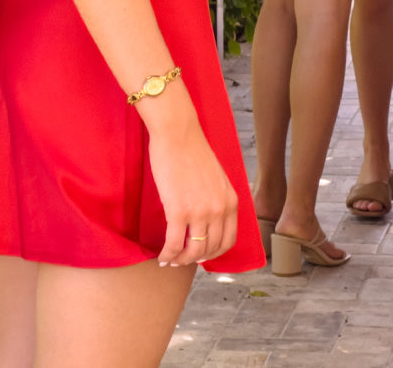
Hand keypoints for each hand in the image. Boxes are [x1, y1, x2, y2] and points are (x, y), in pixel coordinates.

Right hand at [148, 114, 237, 266]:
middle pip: (210, 249)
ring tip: (171, 258)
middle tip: (182, 258)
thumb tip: (206, 218)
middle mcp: (219, 210)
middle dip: (195, 258)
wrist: (177, 132)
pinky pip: (174, 243)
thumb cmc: (191, 150)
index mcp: (230, 201)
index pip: (228, 240)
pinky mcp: (178, 211)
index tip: (202, 254)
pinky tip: (161, 256)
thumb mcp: (215, 177)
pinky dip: (168, 253)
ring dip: (181, 259)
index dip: (214, 253)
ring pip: (193, 251)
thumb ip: (216, 198)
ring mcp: (200, 212)